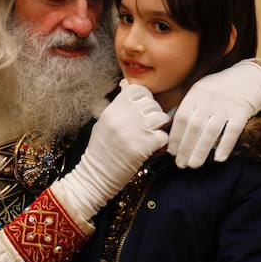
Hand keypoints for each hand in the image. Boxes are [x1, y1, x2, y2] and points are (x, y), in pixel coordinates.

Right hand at [52, 81, 168, 220]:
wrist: (96, 175)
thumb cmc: (100, 149)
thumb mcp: (104, 121)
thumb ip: (118, 105)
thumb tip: (127, 86)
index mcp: (114, 108)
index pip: (138, 90)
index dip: (145, 97)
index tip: (143, 108)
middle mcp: (125, 116)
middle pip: (152, 104)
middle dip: (154, 113)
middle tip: (149, 125)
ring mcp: (136, 130)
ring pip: (162, 117)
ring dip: (160, 127)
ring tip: (152, 134)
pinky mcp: (145, 146)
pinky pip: (164, 137)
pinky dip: (161, 143)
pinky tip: (152, 148)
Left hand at [168, 60, 260, 167]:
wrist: (252, 77)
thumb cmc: (222, 88)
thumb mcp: (203, 90)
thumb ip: (190, 107)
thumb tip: (174, 130)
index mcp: (197, 93)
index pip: (181, 118)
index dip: (175, 136)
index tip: (172, 152)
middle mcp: (209, 99)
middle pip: (194, 127)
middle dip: (185, 148)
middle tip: (180, 164)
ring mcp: (226, 105)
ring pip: (211, 132)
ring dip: (200, 151)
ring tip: (193, 165)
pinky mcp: (242, 112)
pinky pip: (232, 131)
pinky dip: (225, 146)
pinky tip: (219, 159)